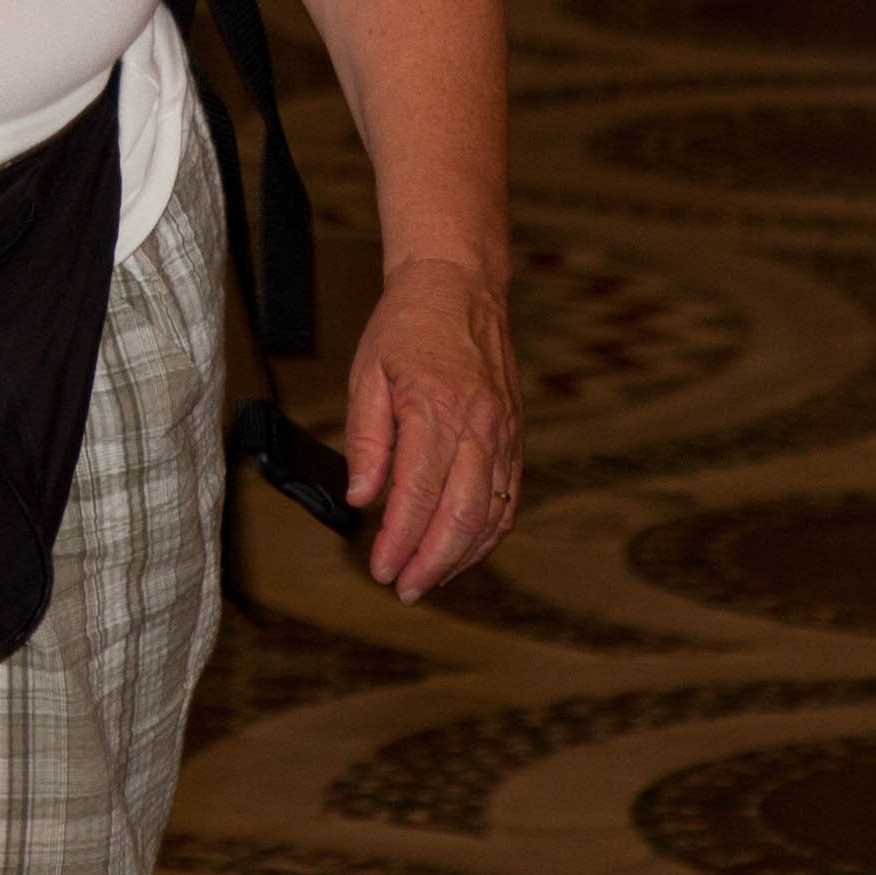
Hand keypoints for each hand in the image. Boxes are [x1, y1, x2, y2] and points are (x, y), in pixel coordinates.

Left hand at [338, 250, 520, 600]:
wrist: (460, 286)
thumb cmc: (408, 326)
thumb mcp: (368, 375)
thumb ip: (366, 441)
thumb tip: (362, 498)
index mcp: (437, 409)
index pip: (419, 495)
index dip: (399, 541)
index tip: (379, 569)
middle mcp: (479, 426)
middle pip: (461, 516)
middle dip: (431, 562)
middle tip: (404, 588)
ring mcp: (502, 434)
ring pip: (490, 515)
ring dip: (460, 557)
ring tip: (428, 580)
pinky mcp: (513, 437)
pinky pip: (507, 499)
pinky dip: (487, 533)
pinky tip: (463, 550)